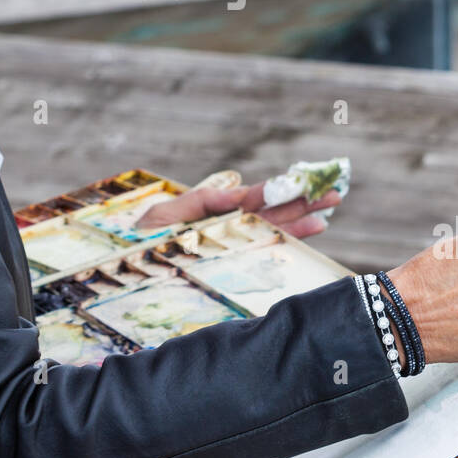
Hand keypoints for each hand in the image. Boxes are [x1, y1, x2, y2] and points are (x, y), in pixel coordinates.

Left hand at [133, 178, 343, 239]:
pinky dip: (292, 236)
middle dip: (301, 199)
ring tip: (331, 207)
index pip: (249, 200)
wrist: (125, 273)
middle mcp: (229, 225)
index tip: (298, 184)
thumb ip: (198, 205)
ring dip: (304, 216)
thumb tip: (237, 197)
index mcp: (211, 211)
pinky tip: (314, 229)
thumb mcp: (163, 218)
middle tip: (333, 189)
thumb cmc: (141, 242)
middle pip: (271, 210)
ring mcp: (234, 242)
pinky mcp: (235, 260)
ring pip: (276, 225)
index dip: (274, 192)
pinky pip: (269, 245)